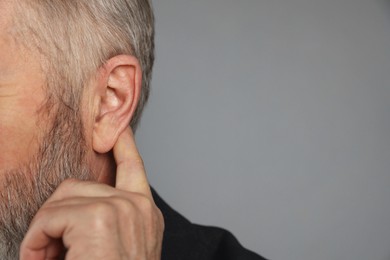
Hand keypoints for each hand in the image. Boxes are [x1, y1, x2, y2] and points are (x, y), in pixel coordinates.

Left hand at [19, 128, 163, 259]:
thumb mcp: (118, 248)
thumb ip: (108, 220)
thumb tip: (75, 204)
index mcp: (144, 214)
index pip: (133, 168)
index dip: (123, 145)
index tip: (115, 129)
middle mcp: (137, 206)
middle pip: (79, 185)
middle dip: (56, 216)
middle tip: (46, 253)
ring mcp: (121, 208)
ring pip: (63, 198)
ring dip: (45, 231)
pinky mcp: (100, 217)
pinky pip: (52, 216)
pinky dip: (37, 239)